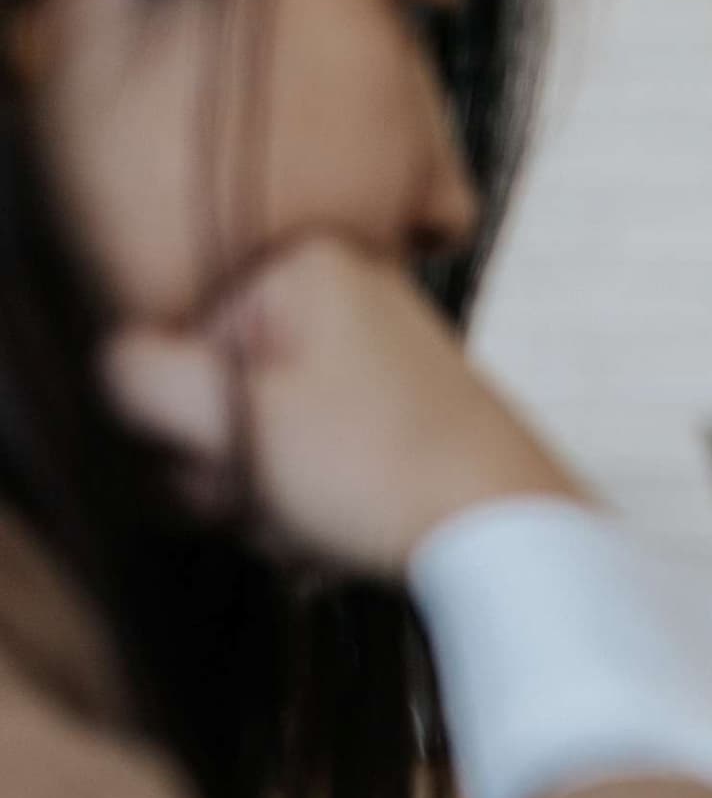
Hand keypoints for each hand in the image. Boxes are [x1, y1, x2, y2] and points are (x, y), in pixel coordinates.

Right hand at [98, 235, 580, 577]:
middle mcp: (344, 290)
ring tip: (320, 516)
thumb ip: (144, 379)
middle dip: (233, 467)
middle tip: (285, 495)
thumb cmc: (376, 471)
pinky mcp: (397, 405)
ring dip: (268, 495)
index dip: (191, 425)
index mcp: (302, 265)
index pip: (167, 349)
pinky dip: (313, 500)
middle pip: (217, 394)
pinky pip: (313, 455)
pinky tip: (342, 530)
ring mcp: (375, 349)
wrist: (508, 532)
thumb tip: (118, 361)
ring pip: (260, 436)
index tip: (242, 459)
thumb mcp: (236, 419)